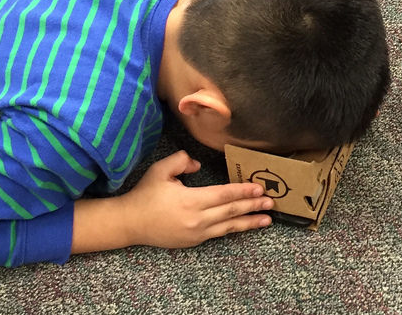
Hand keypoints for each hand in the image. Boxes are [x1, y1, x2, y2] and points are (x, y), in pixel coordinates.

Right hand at [119, 151, 273, 247]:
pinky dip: (233, 229)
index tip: (258, 188)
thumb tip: (198, 165)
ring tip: (266, 220)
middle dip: (253, 206)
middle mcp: (197, 219)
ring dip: (249, 222)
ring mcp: (196, 233)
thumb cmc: (145, 194)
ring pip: (228, 227)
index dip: (242, 191)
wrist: (130, 223)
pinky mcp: (193, 241)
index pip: (224, 194)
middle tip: (270, 202)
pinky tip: (243, 226)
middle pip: (231, 211)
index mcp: (191, 200)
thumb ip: (182, 161)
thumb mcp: (161, 170)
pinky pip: (218, 234)